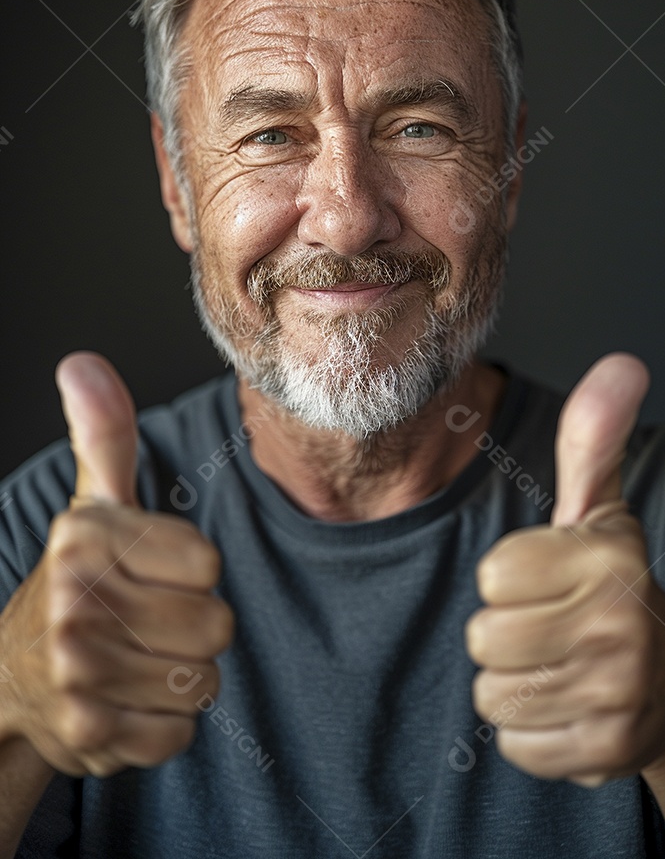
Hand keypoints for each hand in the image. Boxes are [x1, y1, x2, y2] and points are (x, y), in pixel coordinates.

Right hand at [0, 352, 233, 776]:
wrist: (13, 675)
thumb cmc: (80, 580)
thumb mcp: (94, 504)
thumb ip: (104, 434)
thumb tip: (82, 362)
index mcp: (88, 537)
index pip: (208, 565)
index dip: (193, 574)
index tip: (158, 574)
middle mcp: (76, 599)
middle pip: (215, 626)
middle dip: (195, 629)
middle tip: (150, 623)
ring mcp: (77, 669)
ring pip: (202, 682)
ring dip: (182, 677)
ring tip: (138, 658)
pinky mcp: (86, 731)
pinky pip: (178, 732)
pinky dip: (163, 725)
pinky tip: (127, 700)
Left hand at [465, 353, 664, 785]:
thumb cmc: (613, 586)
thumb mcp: (602, 511)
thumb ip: (593, 440)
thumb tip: (622, 363)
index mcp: (610, 557)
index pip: (494, 573)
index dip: (509, 577)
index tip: (546, 578)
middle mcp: (620, 624)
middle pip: (485, 636)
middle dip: (505, 632)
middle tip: (549, 626)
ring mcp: (617, 694)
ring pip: (492, 693)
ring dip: (514, 681)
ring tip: (557, 664)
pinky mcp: (605, 751)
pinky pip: (514, 742)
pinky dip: (530, 730)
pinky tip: (566, 705)